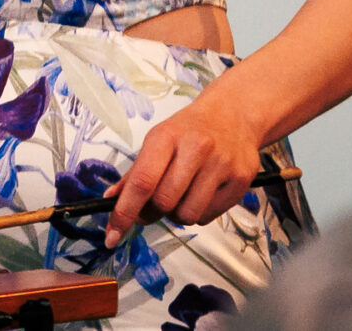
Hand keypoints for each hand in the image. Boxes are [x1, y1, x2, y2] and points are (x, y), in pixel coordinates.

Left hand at [103, 89, 267, 247]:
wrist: (233, 114)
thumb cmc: (188, 131)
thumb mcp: (158, 141)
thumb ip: (135, 172)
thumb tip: (111, 199)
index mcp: (166, 136)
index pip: (142, 181)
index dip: (124, 212)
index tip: (111, 236)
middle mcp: (196, 148)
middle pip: (164, 203)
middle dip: (153, 212)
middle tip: (155, 203)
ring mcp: (221, 165)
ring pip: (187, 215)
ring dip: (178, 215)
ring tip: (182, 195)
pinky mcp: (241, 181)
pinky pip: (209, 217)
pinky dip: (199, 213)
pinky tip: (202, 192)